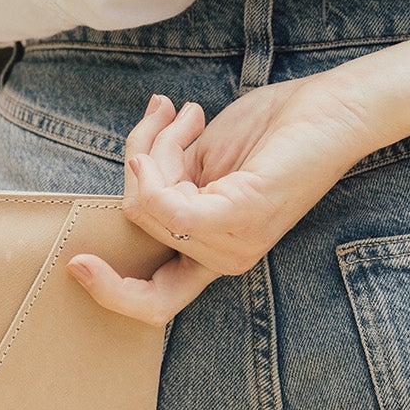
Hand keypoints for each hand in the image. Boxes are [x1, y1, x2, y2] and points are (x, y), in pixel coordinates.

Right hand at [64, 72, 381, 325]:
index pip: (158, 301)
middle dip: (140, 157)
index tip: (76, 264)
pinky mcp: (239, 218)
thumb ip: (167, 179)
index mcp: (216, 251)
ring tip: (191, 113)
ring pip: (146, 202)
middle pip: (137, 218)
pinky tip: (181, 123)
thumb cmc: (274, 129)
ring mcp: (234, 245)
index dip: (111, 293)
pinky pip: (163, 203)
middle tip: (169, 115)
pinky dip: (158, 158)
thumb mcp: (204, 160)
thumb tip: (132, 167)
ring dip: (157, 144)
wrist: (332, 107)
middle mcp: (225, 259)